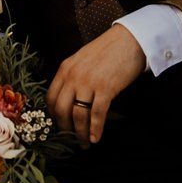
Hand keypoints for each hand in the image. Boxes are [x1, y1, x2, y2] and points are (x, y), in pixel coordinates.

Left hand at [47, 24, 145, 145]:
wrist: (130, 39)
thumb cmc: (109, 50)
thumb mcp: (83, 60)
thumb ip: (73, 76)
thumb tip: (71, 99)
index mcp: (65, 68)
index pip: (51, 98)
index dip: (54, 116)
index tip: (60, 126)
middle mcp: (73, 76)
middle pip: (61, 109)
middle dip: (65, 128)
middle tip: (71, 139)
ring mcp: (89, 82)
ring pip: (78, 115)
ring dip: (81, 133)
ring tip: (85, 143)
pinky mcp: (106, 88)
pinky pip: (97, 114)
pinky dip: (96, 129)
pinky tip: (97, 138)